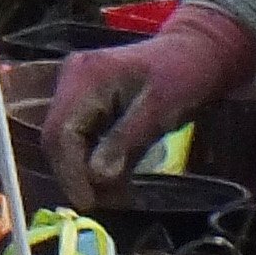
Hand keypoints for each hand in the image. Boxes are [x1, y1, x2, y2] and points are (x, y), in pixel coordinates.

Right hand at [43, 1, 255, 204]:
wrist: (198, 50)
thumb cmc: (186, 76)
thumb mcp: (161, 111)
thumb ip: (126, 142)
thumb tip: (97, 179)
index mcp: (87, 76)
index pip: (61, 133)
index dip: (71, 173)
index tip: (90, 204)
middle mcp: (71, 78)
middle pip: (56, 139)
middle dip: (77, 175)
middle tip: (107, 203)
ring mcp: (75, 88)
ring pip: (64, 141)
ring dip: (84, 172)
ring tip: (115, 194)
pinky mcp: (84, 99)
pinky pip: (77, 137)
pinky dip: (91, 160)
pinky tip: (113, 176)